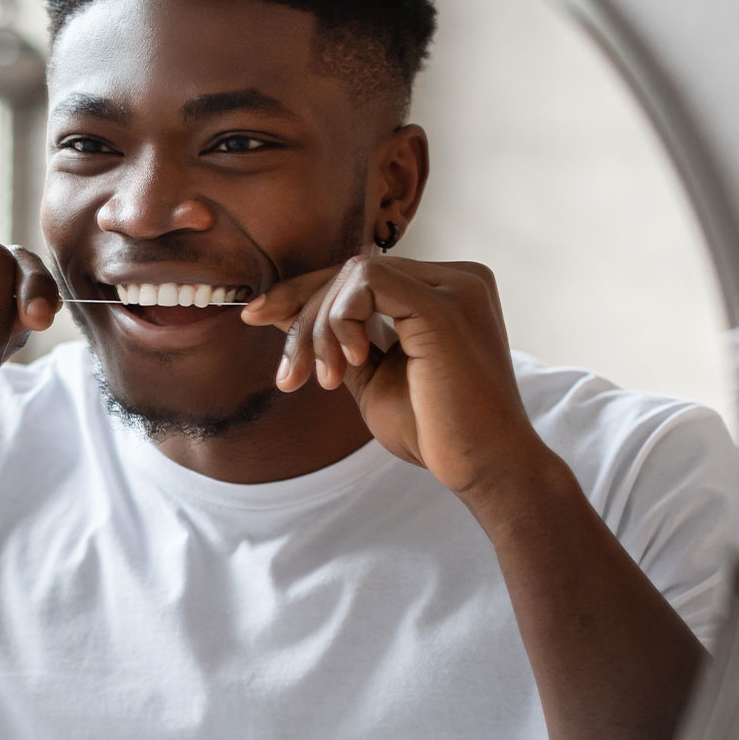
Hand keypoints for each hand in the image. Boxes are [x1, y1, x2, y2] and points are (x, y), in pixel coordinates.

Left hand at [239, 255, 543, 493]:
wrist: (482, 468)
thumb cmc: (434, 430)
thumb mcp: (369, 375)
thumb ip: (337, 338)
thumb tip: (283, 308)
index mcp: (442, 290)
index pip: (358, 276)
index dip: (301, 293)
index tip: (256, 317)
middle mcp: (455, 278)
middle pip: (349, 271)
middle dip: (303, 318)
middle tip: (288, 376)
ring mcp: (455, 286)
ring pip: (352, 274)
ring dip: (319, 328)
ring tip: (325, 381)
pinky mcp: (446, 305)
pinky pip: (368, 283)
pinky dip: (342, 320)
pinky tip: (351, 363)